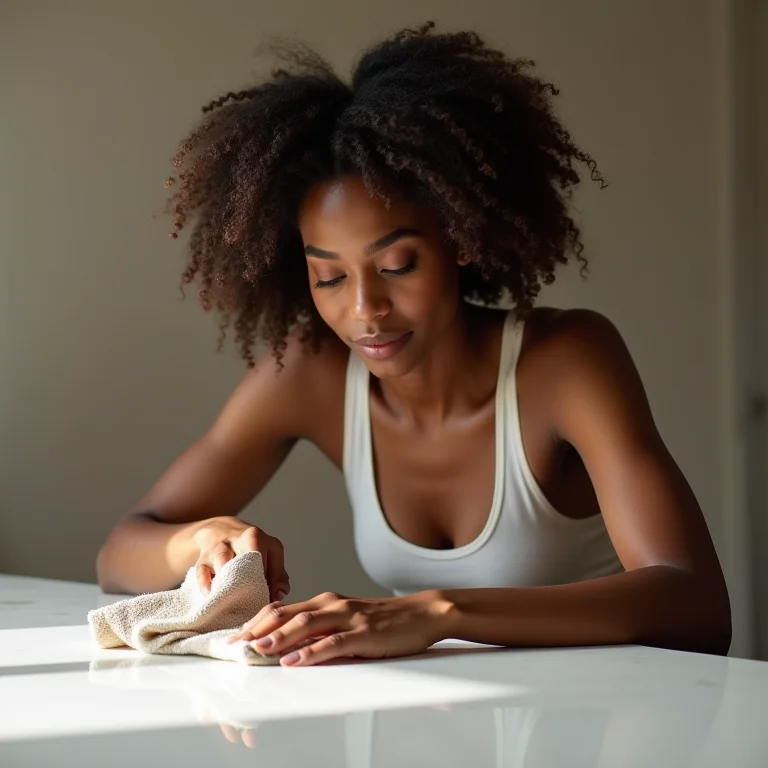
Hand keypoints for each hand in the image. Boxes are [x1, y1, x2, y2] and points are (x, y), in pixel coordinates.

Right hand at [192, 516, 289, 600]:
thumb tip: (278, 596)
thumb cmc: (250, 550)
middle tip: (252, 601)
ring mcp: (219, 547)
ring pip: (222, 558)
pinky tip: (211, 594)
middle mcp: (238, 539)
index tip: (269, 600)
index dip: (269, 583)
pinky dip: (206, 583)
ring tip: (230, 597)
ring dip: (226, 578)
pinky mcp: (203, 559)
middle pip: (246, 555)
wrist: (219, 530)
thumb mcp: (270, 555)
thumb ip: (279, 576)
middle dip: (249, 579)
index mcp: (258, 538)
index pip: (268, 559)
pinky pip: (202, 571)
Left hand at [226, 590, 454, 666]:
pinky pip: (333, 642)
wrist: (422, 612)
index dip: (257, 621)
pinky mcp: (363, 633)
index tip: (236, 636)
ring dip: (278, 638)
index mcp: (326, 602)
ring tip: (257, 650)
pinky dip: (310, 652)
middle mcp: (333, 604)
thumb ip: (321, 628)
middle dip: (258, 630)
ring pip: (305, 625)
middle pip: (287, 614)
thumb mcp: (347, 619)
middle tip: (235, 644)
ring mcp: (348, 617)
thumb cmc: (384, 620)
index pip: (283, 609)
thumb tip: (289, 644)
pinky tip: (295, 661)